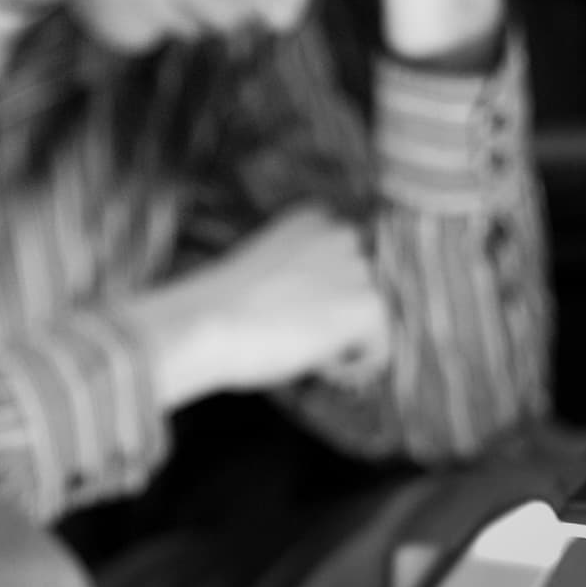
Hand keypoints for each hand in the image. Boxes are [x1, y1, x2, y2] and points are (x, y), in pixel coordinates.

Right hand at [127, 204, 390, 404]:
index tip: (301, 314)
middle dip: (340, 315)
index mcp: (311, 217)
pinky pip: (380, 351)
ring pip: (371, 320)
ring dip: (345, 340)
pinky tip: (316, 366)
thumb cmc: (220, 306)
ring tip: (303, 350)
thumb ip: (304, 274)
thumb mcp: (267, 270)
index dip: (329, 292)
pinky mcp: (370, 304)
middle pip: (364, 288)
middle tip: (300, 337)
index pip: (348, 258)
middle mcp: (341, 233)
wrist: (206, 321)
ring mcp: (358, 267)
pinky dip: (352, 369)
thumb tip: (327, 309)